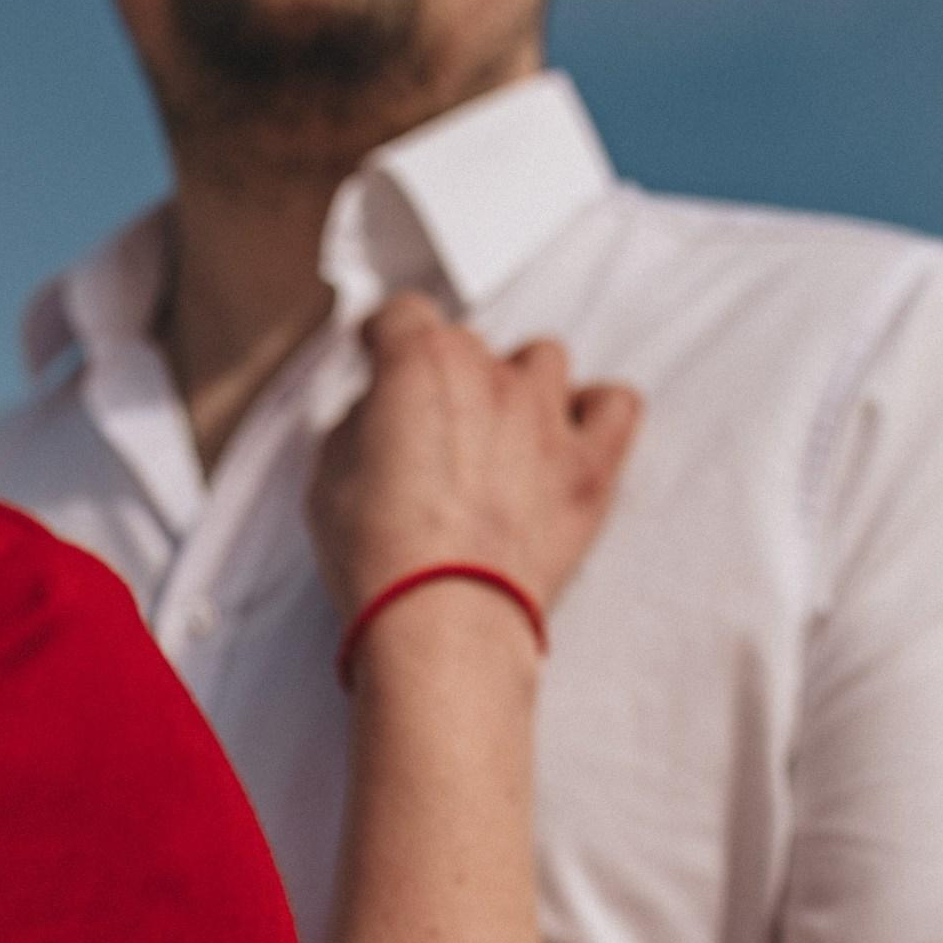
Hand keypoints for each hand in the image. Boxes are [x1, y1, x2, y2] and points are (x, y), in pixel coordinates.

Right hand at [309, 291, 641, 621]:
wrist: (442, 626)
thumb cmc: (378, 560)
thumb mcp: (325, 481)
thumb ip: (356, 426)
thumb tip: (377, 414)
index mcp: (419, 365)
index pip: (401, 316)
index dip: (385, 341)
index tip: (379, 363)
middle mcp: (489, 374)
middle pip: (470, 346)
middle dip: (448, 383)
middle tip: (434, 441)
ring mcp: (547, 416)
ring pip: (544, 360)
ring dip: (522, 387)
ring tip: (503, 440)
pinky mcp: (589, 466)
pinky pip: (616, 405)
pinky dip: (596, 415)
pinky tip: (570, 443)